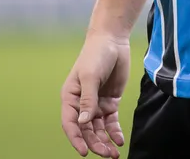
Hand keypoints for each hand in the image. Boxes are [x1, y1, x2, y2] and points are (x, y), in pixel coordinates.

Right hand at [60, 30, 129, 156]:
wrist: (112, 41)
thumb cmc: (95, 55)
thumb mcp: (90, 76)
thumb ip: (87, 100)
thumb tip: (83, 122)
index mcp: (70, 97)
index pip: (70, 123)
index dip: (76, 139)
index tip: (85, 152)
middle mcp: (81, 104)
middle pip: (86, 130)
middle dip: (95, 144)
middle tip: (107, 154)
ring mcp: (96, 104)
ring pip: (99, 129)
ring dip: (105, 141)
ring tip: (114, 153)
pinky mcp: (110, 102)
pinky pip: (111, 122)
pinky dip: (115, 132)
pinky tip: (120, 140)